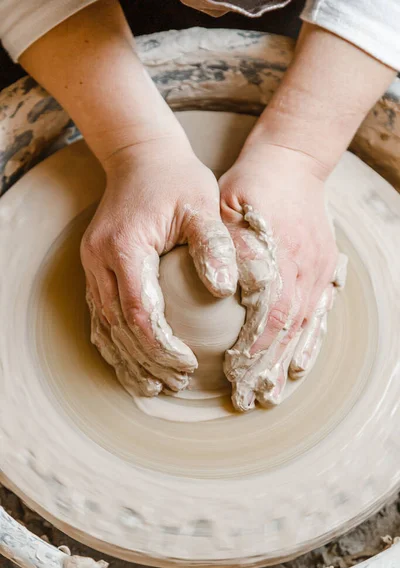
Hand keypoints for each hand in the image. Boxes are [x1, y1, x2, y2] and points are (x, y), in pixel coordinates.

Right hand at [81, 135, 236, 395]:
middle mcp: (100, 260)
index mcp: (126, 247)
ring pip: (104, 326)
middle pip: (119, 327)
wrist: (141, 156)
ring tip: (151, 387)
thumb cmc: (176, 180)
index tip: (189, 365)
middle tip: (175, 385)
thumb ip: (212, 245)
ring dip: (127, 360)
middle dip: (147, 362)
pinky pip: (99, 314)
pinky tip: (129, 362)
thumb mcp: (202, 205)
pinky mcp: (95, 267)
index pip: (140, 313)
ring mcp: (93, 264)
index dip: (162, 346)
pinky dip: (114, 343)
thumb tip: (221, 289)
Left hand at [220, 141, 345, 410]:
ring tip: (271, 394)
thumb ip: (227, 249)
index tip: (233, 373)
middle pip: (286, 330)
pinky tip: (299, 365)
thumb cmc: (251, 187)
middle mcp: (303, 270)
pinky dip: (309, 343)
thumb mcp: (228, 208)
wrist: (292, 162)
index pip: (267, 315)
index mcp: (278, 257)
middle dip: (265, 367)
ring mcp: (318, 271)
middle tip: (248, 399)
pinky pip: (320, 314)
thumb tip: (221, 289)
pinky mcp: (324, 270)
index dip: (252, 348)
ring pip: (304, 328)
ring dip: (286, 363)